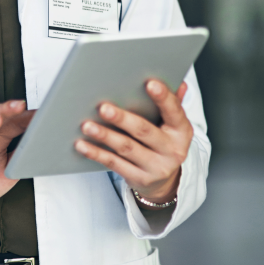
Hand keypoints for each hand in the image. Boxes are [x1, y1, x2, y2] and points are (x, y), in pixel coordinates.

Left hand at [75, 80, 192, 203]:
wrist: (165, 181)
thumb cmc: (163, 141)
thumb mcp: (172, 124)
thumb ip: (173, 103)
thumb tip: (180, 83)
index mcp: (182, 131)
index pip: (174, 112)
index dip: (164, 98)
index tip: (150, 83)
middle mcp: (172, 150)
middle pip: (144, 131)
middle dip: (123, 119)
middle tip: (103, 108)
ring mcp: (156, 167)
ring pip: (126, 148)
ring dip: (105, 136)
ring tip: (87, 125)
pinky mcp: (139, 178)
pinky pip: (114, 164)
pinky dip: (97, 153)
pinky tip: (82, 144)